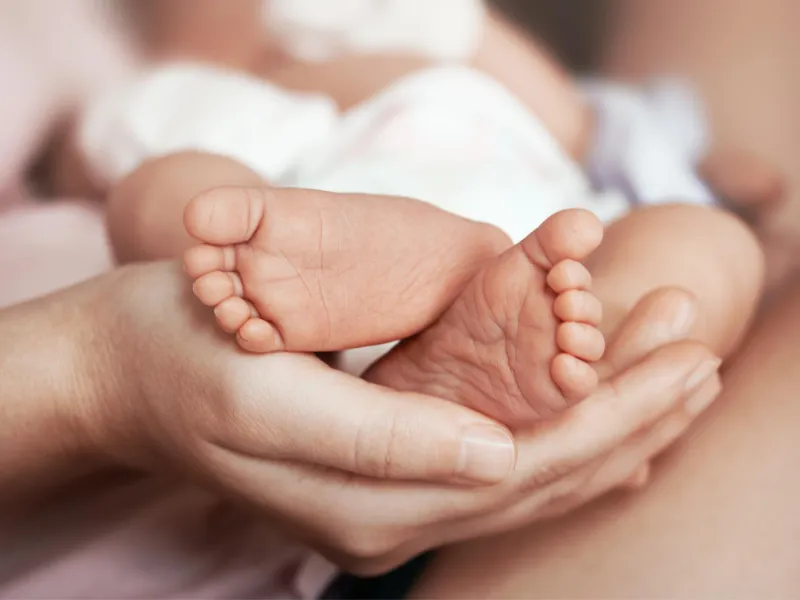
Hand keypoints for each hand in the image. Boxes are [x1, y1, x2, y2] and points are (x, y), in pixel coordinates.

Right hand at [86, 265, 719, 574]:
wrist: (126, 369)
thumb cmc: (186, 352)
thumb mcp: (268, 390)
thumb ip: (378, 437)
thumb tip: (495, 456)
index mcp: (364, 501)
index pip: (526, 470)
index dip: (612, 414)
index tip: (684, 357)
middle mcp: (388, 515)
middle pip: (543, 478)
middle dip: (632, 419)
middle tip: (704, 356)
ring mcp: (387, 501)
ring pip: (529, 476)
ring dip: (608, 427)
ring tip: (678, 379)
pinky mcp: (383, 470)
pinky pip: (496, 466)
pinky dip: (559, 438)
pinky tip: (600, 417)